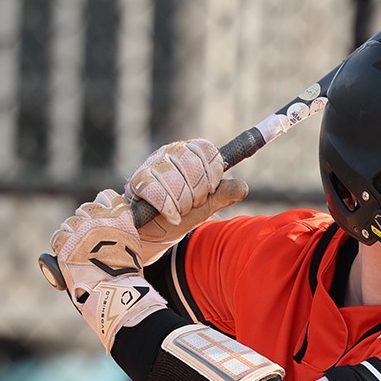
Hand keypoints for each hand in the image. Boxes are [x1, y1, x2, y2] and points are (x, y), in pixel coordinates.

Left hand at [50, 189, 168, 349]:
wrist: (116, 292)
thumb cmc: (128, 274)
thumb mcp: (133, 244)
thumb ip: (122, 228)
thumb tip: (111, 229)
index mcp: (119, 216)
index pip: (106, 196)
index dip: (102, 206)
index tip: (101, 217)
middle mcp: (99, 219)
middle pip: (85, 209)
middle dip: (85, 222)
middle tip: (89, 240)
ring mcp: (81, 231)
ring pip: (69, 223)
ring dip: (72, 233)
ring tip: (79, 250)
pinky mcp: (66, 245)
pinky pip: (58, 237)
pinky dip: (60, 245)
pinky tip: (67, 254)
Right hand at [128, 139, 249, 248]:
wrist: (156, 230)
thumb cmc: (183, 212)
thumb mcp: (208, 204)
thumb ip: (225, 194)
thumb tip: (243, 187)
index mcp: (191, 151)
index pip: (207, 150)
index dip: (213, 173)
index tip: (211, 190)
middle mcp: (170, 152)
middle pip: (191, 164)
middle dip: (197, 191)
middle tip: (194, 203)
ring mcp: (152, 164)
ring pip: (174, 178)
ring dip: (182, 202)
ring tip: (181, 210)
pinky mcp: (137, 180)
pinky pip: (156, 190)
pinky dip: (167, 207)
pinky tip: (171, 215)